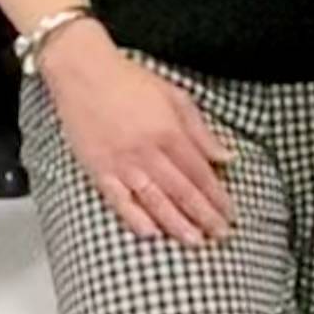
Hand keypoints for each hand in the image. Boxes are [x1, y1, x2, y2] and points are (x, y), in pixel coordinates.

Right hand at [40, 20, 233, 244]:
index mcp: (169, 132)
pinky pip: (118, 200)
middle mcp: (147, 152)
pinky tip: (150, 233)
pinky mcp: (98, 169)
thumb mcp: (176, 97)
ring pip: (154, 201)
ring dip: (176, 224)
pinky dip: (134, 218)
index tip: (230, 214)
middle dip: (204, 216)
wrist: (83, 72)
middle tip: (221, 236)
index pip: (201, 174)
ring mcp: (121, 163)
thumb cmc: (130, 81)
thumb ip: (201, 131)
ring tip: (195, 241)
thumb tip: (227, 157)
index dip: (218, 197)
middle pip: (182, 191)